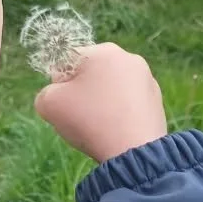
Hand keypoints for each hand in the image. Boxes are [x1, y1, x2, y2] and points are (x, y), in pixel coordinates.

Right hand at [34, 43, 166, 163]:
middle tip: (81, 118)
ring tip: (100, 127)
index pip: (67, 61)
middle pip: (91, 74)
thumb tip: (58, 95)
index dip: (59, 84)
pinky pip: (127, 103)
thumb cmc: (89, 120)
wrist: (134, 150)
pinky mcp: (156, 100)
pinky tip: (116, 131)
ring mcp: (146, 78)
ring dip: (100, 104)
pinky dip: (118, 114)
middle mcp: (128, 57)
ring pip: (110, 89)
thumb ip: (46, 93)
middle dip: (82, 94)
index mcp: (102, 51)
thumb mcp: (49, 104)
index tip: (65, 104)